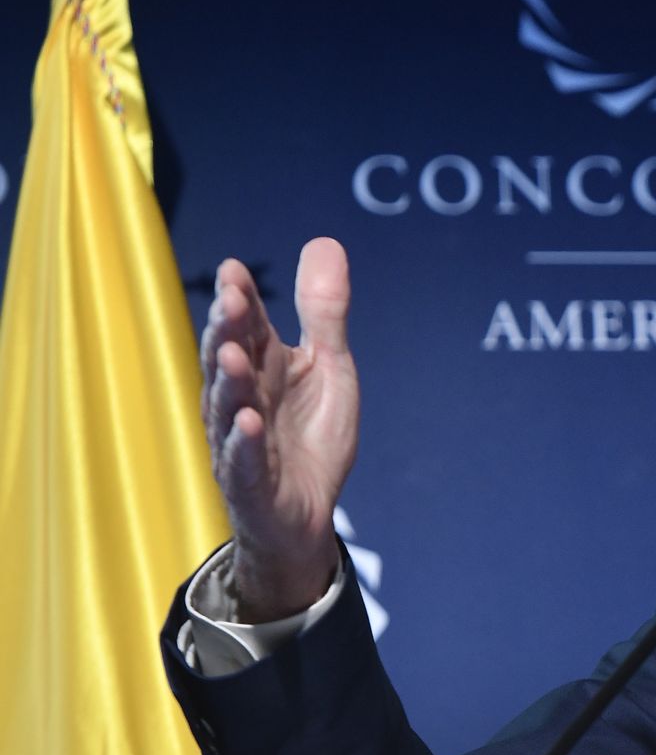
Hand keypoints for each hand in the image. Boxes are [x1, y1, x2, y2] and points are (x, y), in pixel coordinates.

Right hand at [201, 237, 359, 620]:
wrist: (307, 513)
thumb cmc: (310, 436)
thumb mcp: (329, 367)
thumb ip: (324, 312)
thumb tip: (323, 241)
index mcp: (263, 367)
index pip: (249, 327)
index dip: (243, 301)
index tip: (236, 270)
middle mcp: (243, 398)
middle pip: (229, 359)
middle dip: (228, 330)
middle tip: (231, 300)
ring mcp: (241, 441)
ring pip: (228, 406)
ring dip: (230, 380)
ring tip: (234, 354)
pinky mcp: (250, 483)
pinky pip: (244, 461)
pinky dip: (245, 441)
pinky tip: (248, 421)